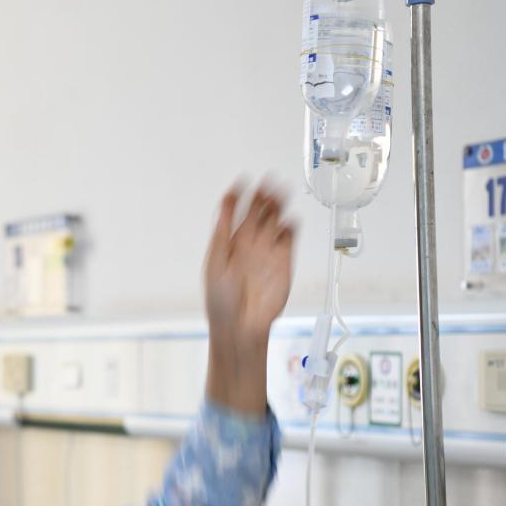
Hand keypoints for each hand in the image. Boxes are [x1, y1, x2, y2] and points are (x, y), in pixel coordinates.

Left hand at [204, 179, 294, 413]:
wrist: (240, 325)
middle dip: (263, 196)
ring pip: (275, 222)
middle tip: (268, 181)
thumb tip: (226, 203)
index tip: (242, 180)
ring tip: (280, 192)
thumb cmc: (221, 300)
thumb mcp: (215, 260)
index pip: (236, 212)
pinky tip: (289, 220)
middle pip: (259, 213)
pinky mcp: (283, 262)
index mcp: (229, 242)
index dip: (239, 195)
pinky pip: (288, 239)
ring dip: (278, 207)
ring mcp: (266, 252)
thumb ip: (223, 230)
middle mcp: (248, 245)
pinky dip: (290, 228)